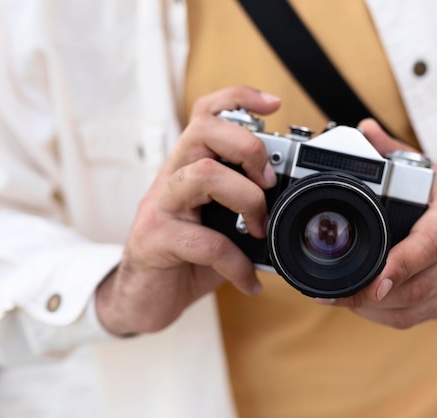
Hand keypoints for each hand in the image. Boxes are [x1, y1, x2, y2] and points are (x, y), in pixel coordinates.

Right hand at [96, 86, 280, 334]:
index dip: (238, 99)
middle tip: (268, 183)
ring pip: (203, 173)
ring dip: (246, 199)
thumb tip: (291, 204)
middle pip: (204, 130)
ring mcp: (161, 206)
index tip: (273, 104)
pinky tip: (249, 282)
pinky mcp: (154, 240)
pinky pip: (205, 242)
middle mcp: (172, 178)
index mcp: (190, 167)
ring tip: (260, 229)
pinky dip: (237, 264)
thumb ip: (246, 209)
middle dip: (248, 147)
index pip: (206, 114)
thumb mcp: (221, 226)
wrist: (145, 299)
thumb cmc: (187, 258)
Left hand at [317, 119, 436, 328]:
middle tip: (336, 295)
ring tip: (345, 300)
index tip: (374, 280)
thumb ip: (398, 152)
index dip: (402, 265)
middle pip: (419, 286)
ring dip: (378, 309)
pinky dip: (391, 314)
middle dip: (374, 296)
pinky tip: (369, 306)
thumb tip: (364, 129)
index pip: (431, 245)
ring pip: (418, 307)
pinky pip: (421, 317)